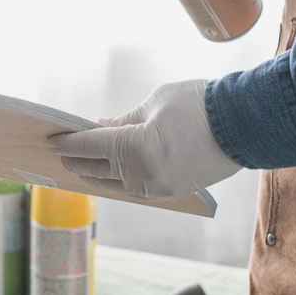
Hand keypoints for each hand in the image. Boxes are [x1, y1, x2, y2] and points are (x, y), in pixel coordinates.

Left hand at [45, 79, 240, 199]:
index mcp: (134, 148)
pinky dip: (117, 179)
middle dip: (74, 159)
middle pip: (95, 170)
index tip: (50, 138)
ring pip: (113, 184)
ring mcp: (157, 188)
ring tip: (80, 162)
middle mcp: (142, 175)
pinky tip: (110, 170)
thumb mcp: (155, 103)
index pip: (88, 146)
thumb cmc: (200, 103)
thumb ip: (123, 120)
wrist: (245, 123)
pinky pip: (134, 188)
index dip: (66, 141)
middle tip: (60, 150)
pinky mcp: (171, 192)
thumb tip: (98, 129)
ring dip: (95, 173)